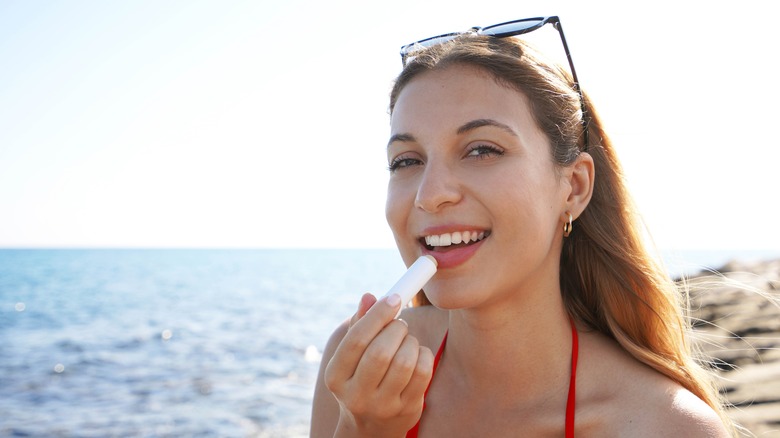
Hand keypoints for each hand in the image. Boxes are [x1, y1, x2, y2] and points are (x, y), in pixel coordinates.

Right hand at [324, 293, 434, 436]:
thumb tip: (369, 297)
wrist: (370, 427)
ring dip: (410, 341)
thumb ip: (358, 325)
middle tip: (399, 323)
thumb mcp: (350, 358)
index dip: (377, 315)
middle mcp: (356, 395)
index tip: (393, 298)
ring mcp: (383, 406)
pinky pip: (422, 372)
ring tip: (406, 341)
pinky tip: (416, 354)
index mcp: (336, 377)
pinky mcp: (407, 410)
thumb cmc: (360, 379)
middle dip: (396, 329)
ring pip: (405, 362)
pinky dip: (423, 354)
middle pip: (381, 352)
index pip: (357, 340)